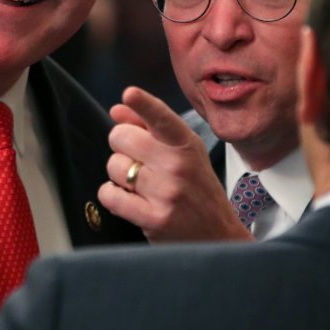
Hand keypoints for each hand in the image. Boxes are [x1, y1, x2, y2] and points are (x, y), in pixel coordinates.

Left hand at [98, 86, 253, 242]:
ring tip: (139, 183)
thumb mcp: (185, 152)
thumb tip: (118, 109)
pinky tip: (128, 198)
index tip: (130, 94)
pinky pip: (111, 195)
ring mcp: (166, 193)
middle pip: (121, 137)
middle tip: (135, 158)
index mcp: (186, 144)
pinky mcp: (154, 219)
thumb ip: (150, 126)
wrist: (218, 236)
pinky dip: (111, 195)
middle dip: (120, 145)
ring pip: (114, 166)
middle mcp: (178, 166)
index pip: (161, 118)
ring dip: (119, 174)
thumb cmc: (198, 188)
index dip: (143, 104)